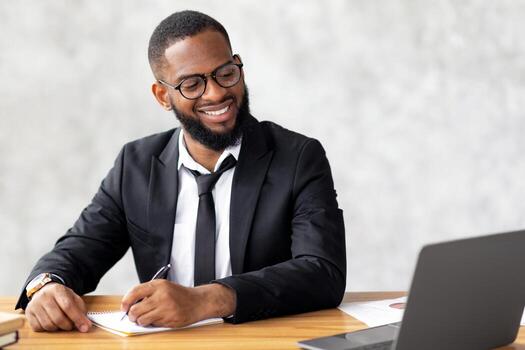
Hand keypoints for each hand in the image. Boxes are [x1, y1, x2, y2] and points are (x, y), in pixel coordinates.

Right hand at [25, 283, 91, 331]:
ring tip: (62, 323)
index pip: (68, 306)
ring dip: (58, 328)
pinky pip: (38, 328)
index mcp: (57, 290)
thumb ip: (80, 309)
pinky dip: (47, 329)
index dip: (77, 318)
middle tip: (72, 325)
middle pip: (57, 317)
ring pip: (48, 325)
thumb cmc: (60, 296)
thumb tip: (85, 325)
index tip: (85, 326)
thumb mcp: (73, 297)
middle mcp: (44, 297)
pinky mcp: (28, 313)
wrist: (43, 290)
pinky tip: (51, 322)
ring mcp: (34, 305)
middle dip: (68, 325)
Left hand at [120, 280, 234, 327]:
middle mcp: (162, 296)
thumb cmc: (179, 295)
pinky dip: (152, 324)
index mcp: (158, 285)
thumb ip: (148, 292)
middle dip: (132, 315)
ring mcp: (166, 308)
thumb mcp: (163, 287)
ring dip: (141, 321)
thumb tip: (129, 304)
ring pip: (142, 320)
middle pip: (135, 309)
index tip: (124, 307)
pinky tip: (158, 318)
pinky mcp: (170, 319)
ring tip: (146, 318)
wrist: (198, 301)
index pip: (134, 292)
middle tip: (133, 316)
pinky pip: (153, 325)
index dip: (126, 301)